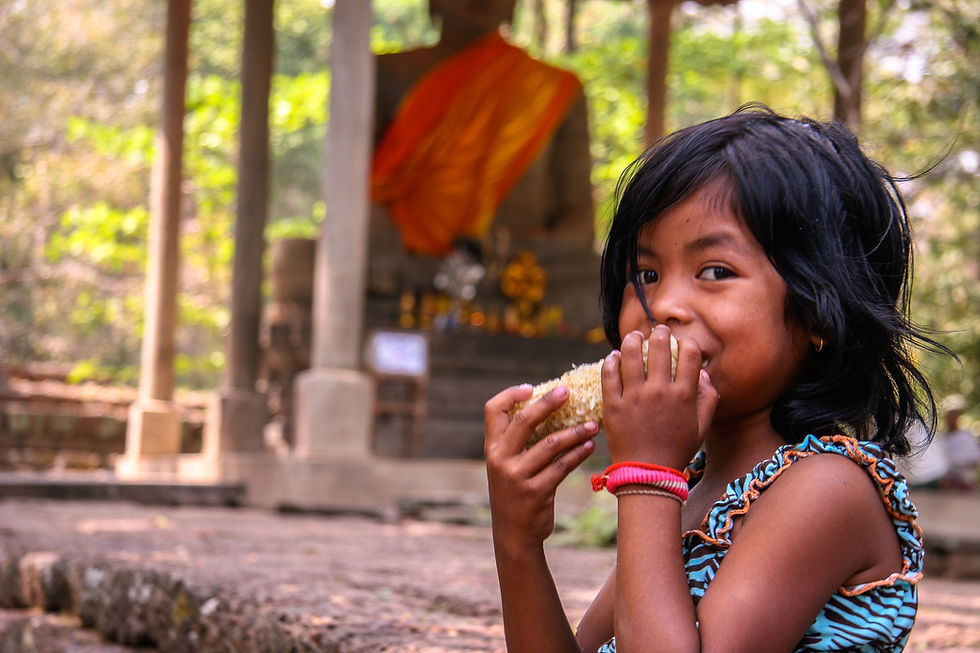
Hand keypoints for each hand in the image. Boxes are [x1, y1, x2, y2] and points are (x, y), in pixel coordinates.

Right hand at [484, 384, 598, 557]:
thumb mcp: (506, 466)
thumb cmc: (515, 493)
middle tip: (568, 392)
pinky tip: (591, 447)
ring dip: (575, 432)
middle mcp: (501, 460)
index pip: (493, 410)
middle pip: (524, 421)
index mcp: (492, 448)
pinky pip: (563, 467)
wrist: (513, 535)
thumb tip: (546, 408)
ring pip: (551, 444)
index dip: (511, 394)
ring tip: (593, 425)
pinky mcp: (537, 492)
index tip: (532, 387)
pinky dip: (579, 454)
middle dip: (548, 403)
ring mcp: (518, 477)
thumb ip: (516, 442)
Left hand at [602, 326, 718, 468]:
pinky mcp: (613, 404)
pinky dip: (611, 361)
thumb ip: (708, 399)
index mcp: (683, 395)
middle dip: (660, 333)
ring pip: (631, 354)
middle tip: (658, 331)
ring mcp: (634, 397)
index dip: (687, 343)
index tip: (682, 343)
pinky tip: (614, 357)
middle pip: (659, 347)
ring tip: (634, 337)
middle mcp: (659, 392)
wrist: (648, 473)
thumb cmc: (677, 450)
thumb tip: (704, 374)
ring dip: (632, 340)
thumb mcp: (702, 427)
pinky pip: (609, 374)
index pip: (689, 354)